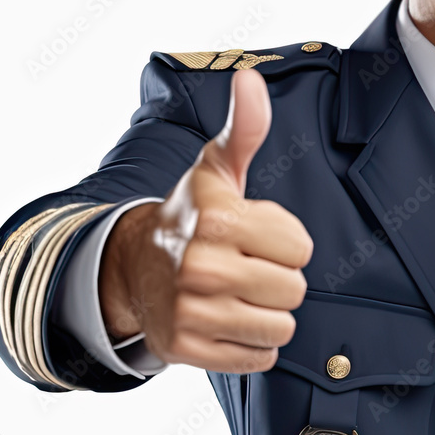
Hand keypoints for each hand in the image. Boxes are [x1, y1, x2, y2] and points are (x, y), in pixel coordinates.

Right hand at [100, 68, 312, 373]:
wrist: (133, 266)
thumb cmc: (192, 213)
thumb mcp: (218, 168)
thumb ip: (245, 127)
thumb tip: (251, 78)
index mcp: (219, 220)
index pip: (301, 249)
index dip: (286, 240)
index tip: (257, 233)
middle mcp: (203, 268)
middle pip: (295, 289)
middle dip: (279, 277)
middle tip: (247, 264)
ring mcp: (192, 312)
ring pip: (280, 326)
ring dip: (267, 311)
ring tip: (238, 292)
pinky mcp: (187, 349)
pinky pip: (258, 357)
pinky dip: (251, 343)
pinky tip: (227, 318)